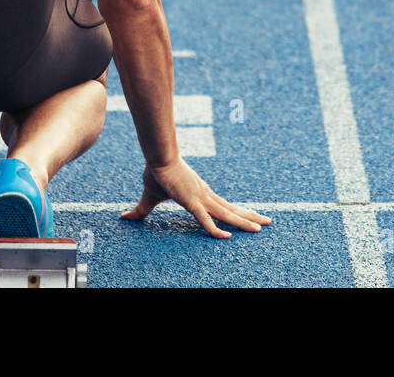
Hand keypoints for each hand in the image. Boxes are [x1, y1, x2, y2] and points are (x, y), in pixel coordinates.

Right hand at [121, 159, 271, 238]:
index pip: (223, 206)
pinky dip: (215, 229)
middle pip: (232, 209)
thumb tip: (125, 217)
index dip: (238, 212)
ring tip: (262, 227)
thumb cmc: (156, 173)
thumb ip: (142, 211)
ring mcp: (201, 198)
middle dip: (250, 216)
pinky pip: (205, 219)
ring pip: (226, 214)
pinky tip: (227, 237)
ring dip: (244, 221)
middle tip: (268, 222)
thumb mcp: (151, 197)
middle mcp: (206, 195)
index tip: (251, 216)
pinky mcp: (191, 201)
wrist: (157, 157)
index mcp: (201, 194)